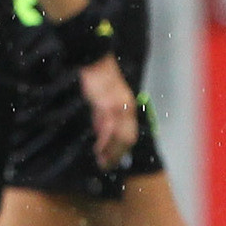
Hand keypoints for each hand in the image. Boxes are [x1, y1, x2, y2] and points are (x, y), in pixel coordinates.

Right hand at [77, 56, 138, 171]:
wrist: (95, 60)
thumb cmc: (99, 78)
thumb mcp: (106, 98)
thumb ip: (105, 115)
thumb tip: (101, 132)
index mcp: (128, 106)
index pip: (130, 134)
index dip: (123, 150)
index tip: (113, 161)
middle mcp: (127, 108)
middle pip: (128, 138)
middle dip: (118, 155)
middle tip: (107, 166)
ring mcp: (118, 107)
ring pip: (119, 136)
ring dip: (111, 152)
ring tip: (102, 161)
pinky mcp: (106, 105)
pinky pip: (108, 128)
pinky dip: (104, 141)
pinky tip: (97, 148)